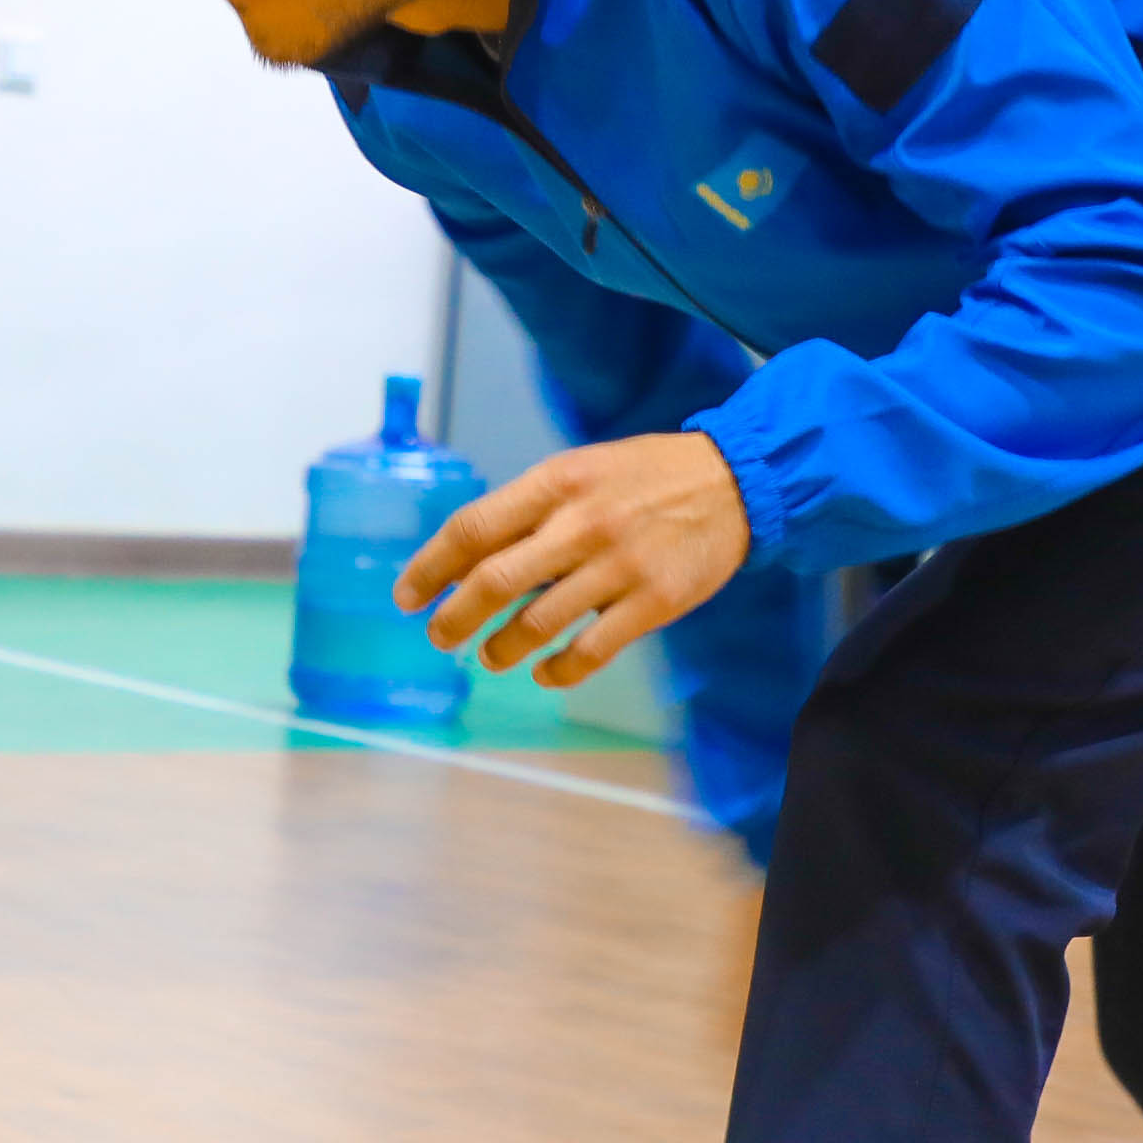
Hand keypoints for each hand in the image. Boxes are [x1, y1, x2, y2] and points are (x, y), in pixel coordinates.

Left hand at [396, 432, 753, 690]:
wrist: (734, 481)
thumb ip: (529, 510)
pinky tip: (545, 672)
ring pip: (538, 624)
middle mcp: (582, 524)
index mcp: (556, 483)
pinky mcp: (654, 602)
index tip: (408, 596)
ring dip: (502, 648)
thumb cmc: (644, 477)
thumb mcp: (580, 470)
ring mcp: (619, 566)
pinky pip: (590, 651)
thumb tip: (467, 559)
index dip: (432, 566)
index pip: (474, 528)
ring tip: (491, 655)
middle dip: (454, 617)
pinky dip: (558, 670)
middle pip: (495, 581)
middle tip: (439, 636)